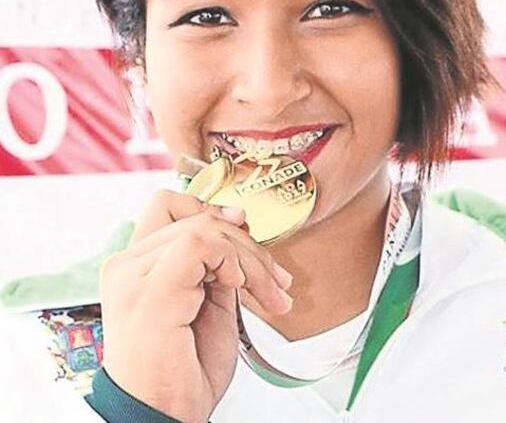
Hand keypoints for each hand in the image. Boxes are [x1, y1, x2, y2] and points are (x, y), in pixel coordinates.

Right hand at [99, 191, 293, 422]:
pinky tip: (237, 288)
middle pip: (197, 215)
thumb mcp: (209, 303)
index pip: (171, 205)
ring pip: (205, 227)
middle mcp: (127, 266)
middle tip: (276, 283)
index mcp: (136, 267)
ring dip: (250, 258)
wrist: (164, 413)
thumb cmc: (183, 370)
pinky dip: (231, 259)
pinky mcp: (150, 291)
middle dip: (249, 245)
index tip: (247, 233)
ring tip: (269, 295)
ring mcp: (133, 276)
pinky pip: (200, 243)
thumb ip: (215, 264)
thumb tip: (238, 224)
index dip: (213, 209)